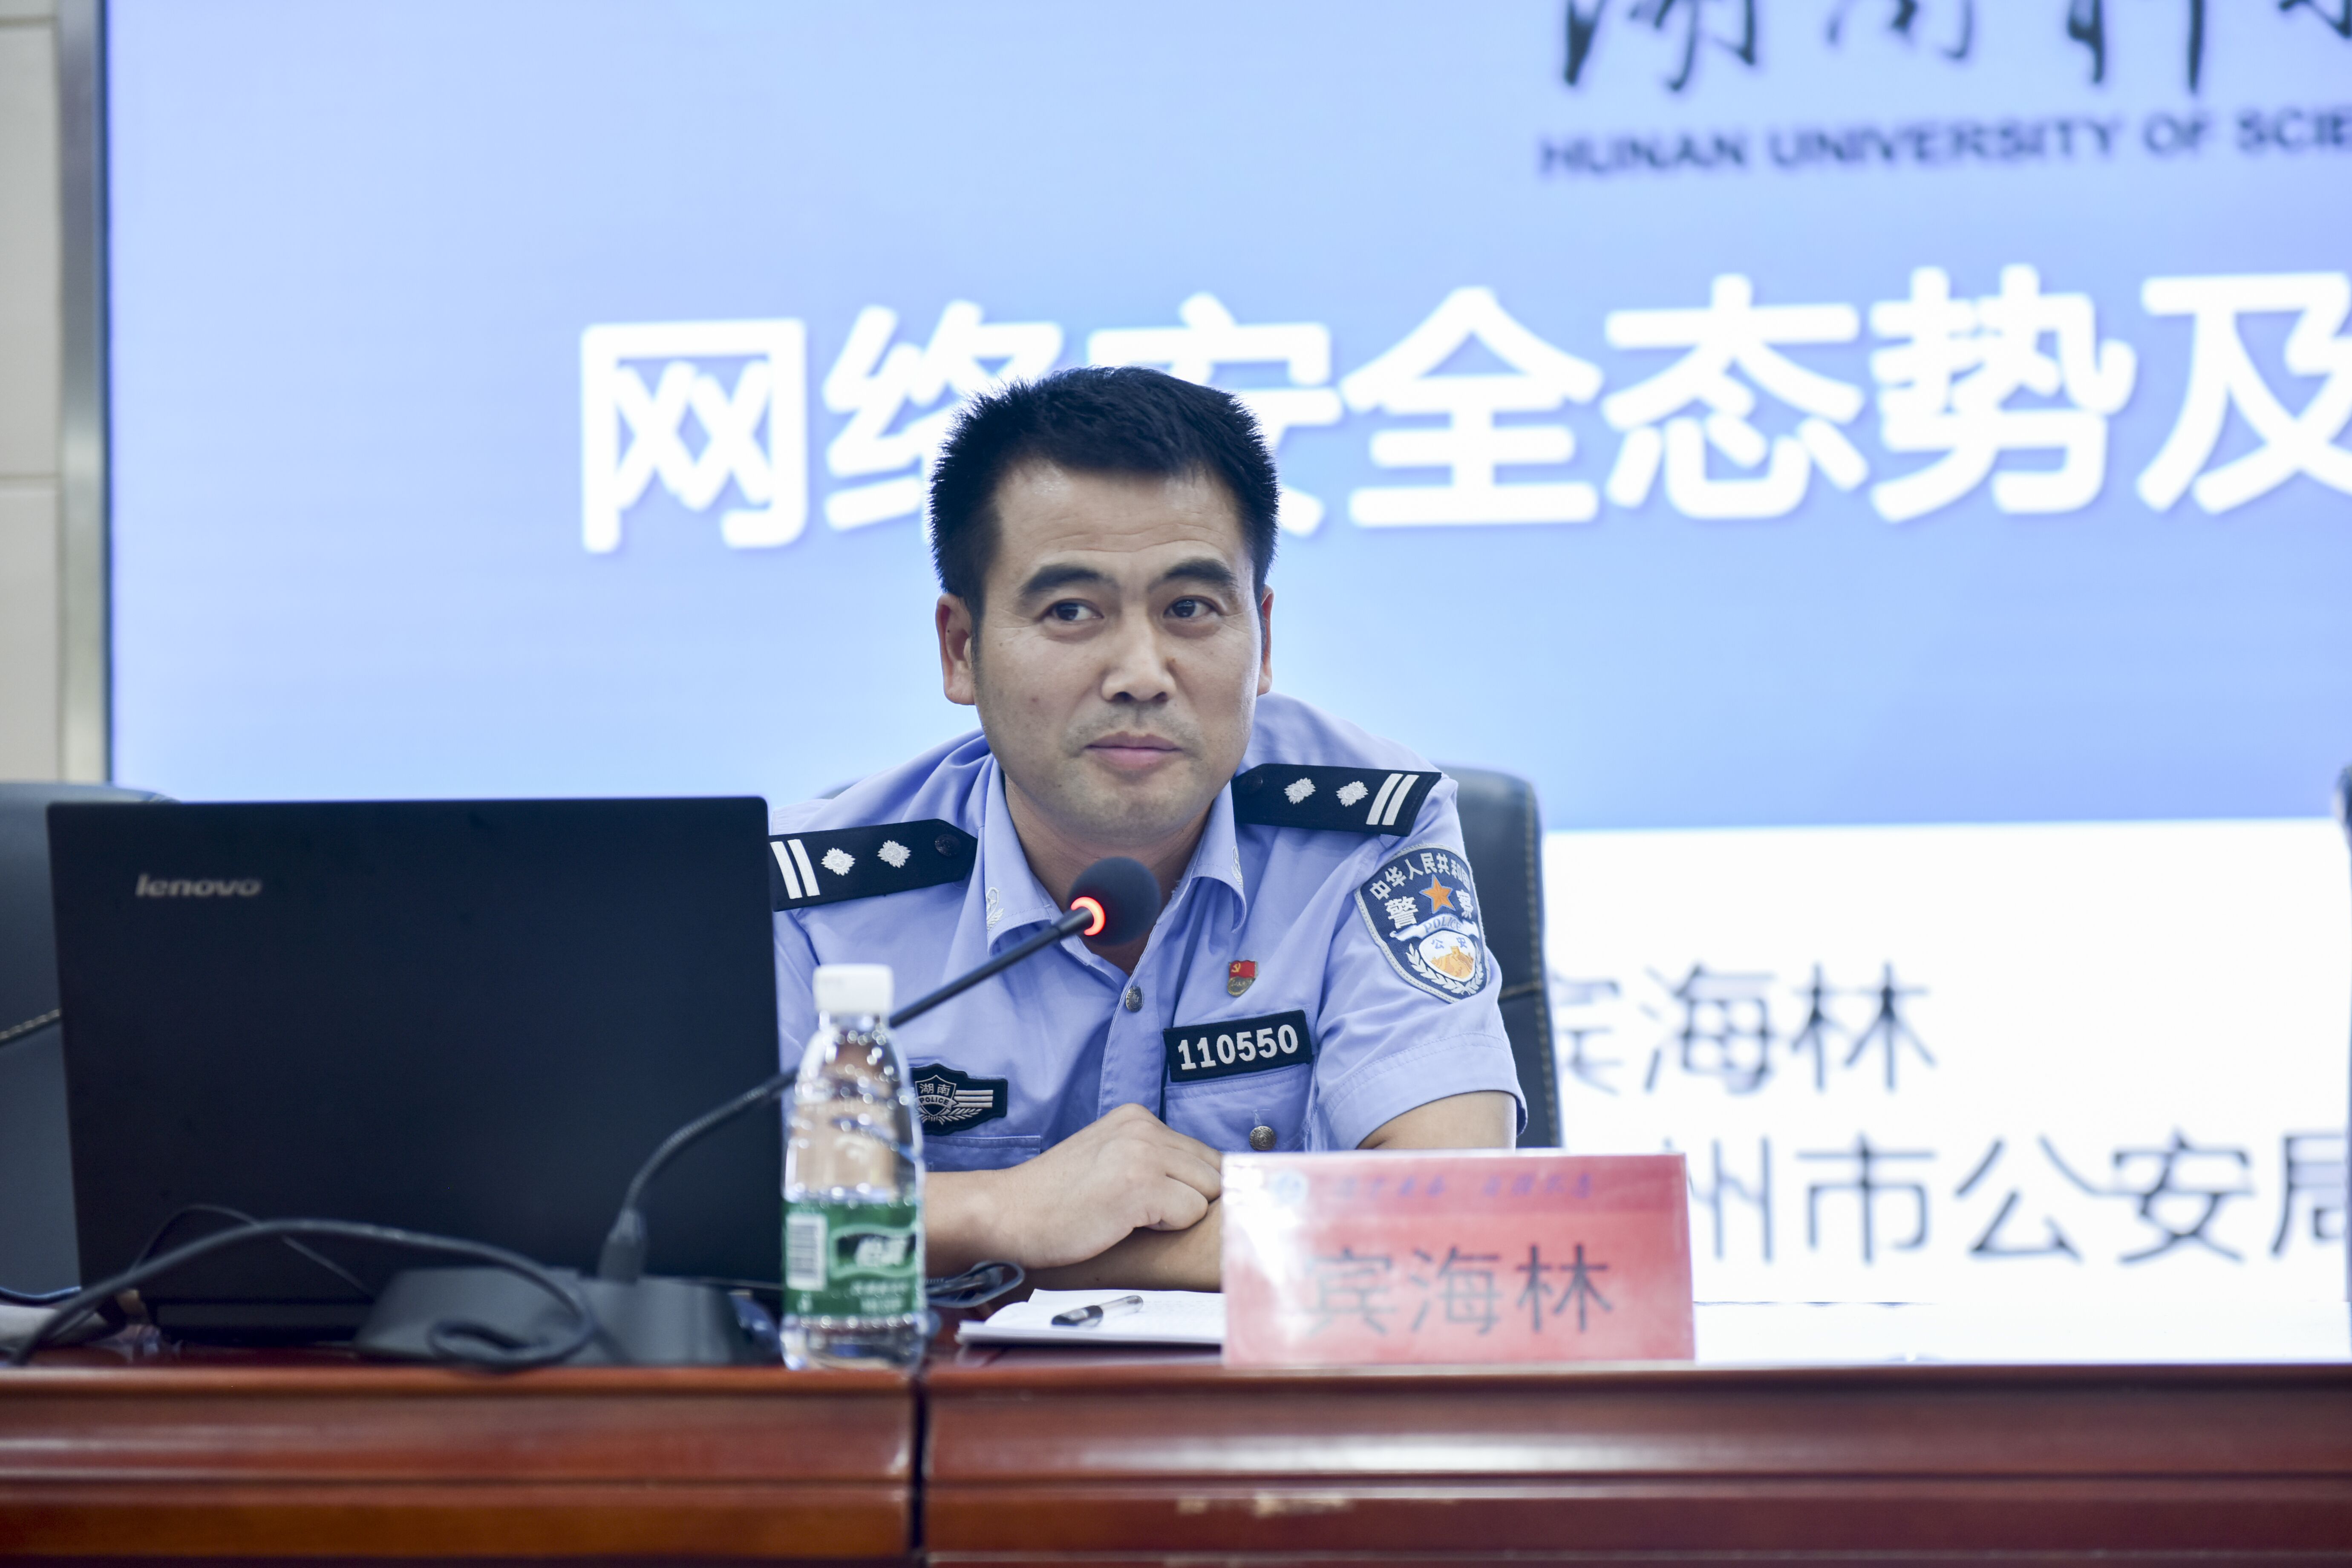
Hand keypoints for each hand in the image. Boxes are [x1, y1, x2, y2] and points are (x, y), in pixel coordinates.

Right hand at [927, 1103, 1221, 1271]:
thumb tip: (1212, 1182)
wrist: (1006, 1214)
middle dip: (1188, 1200)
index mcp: (1136, 1117)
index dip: (1189, 1187)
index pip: (1203, 1154)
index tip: (1157, 1204)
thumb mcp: (1108, 1159)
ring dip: (1177, 1214)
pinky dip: (1165, 1229)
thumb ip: (1152, 1159)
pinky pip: (1191, 1213)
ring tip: (1129, 1216)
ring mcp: (1142, 1152)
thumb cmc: (1055, 1201)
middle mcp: (1143, 1126)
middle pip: (1213, 1172)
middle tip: (1139, 1213)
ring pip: (1207, 1192)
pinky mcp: (1140, 1184)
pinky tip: (1124, 1224)